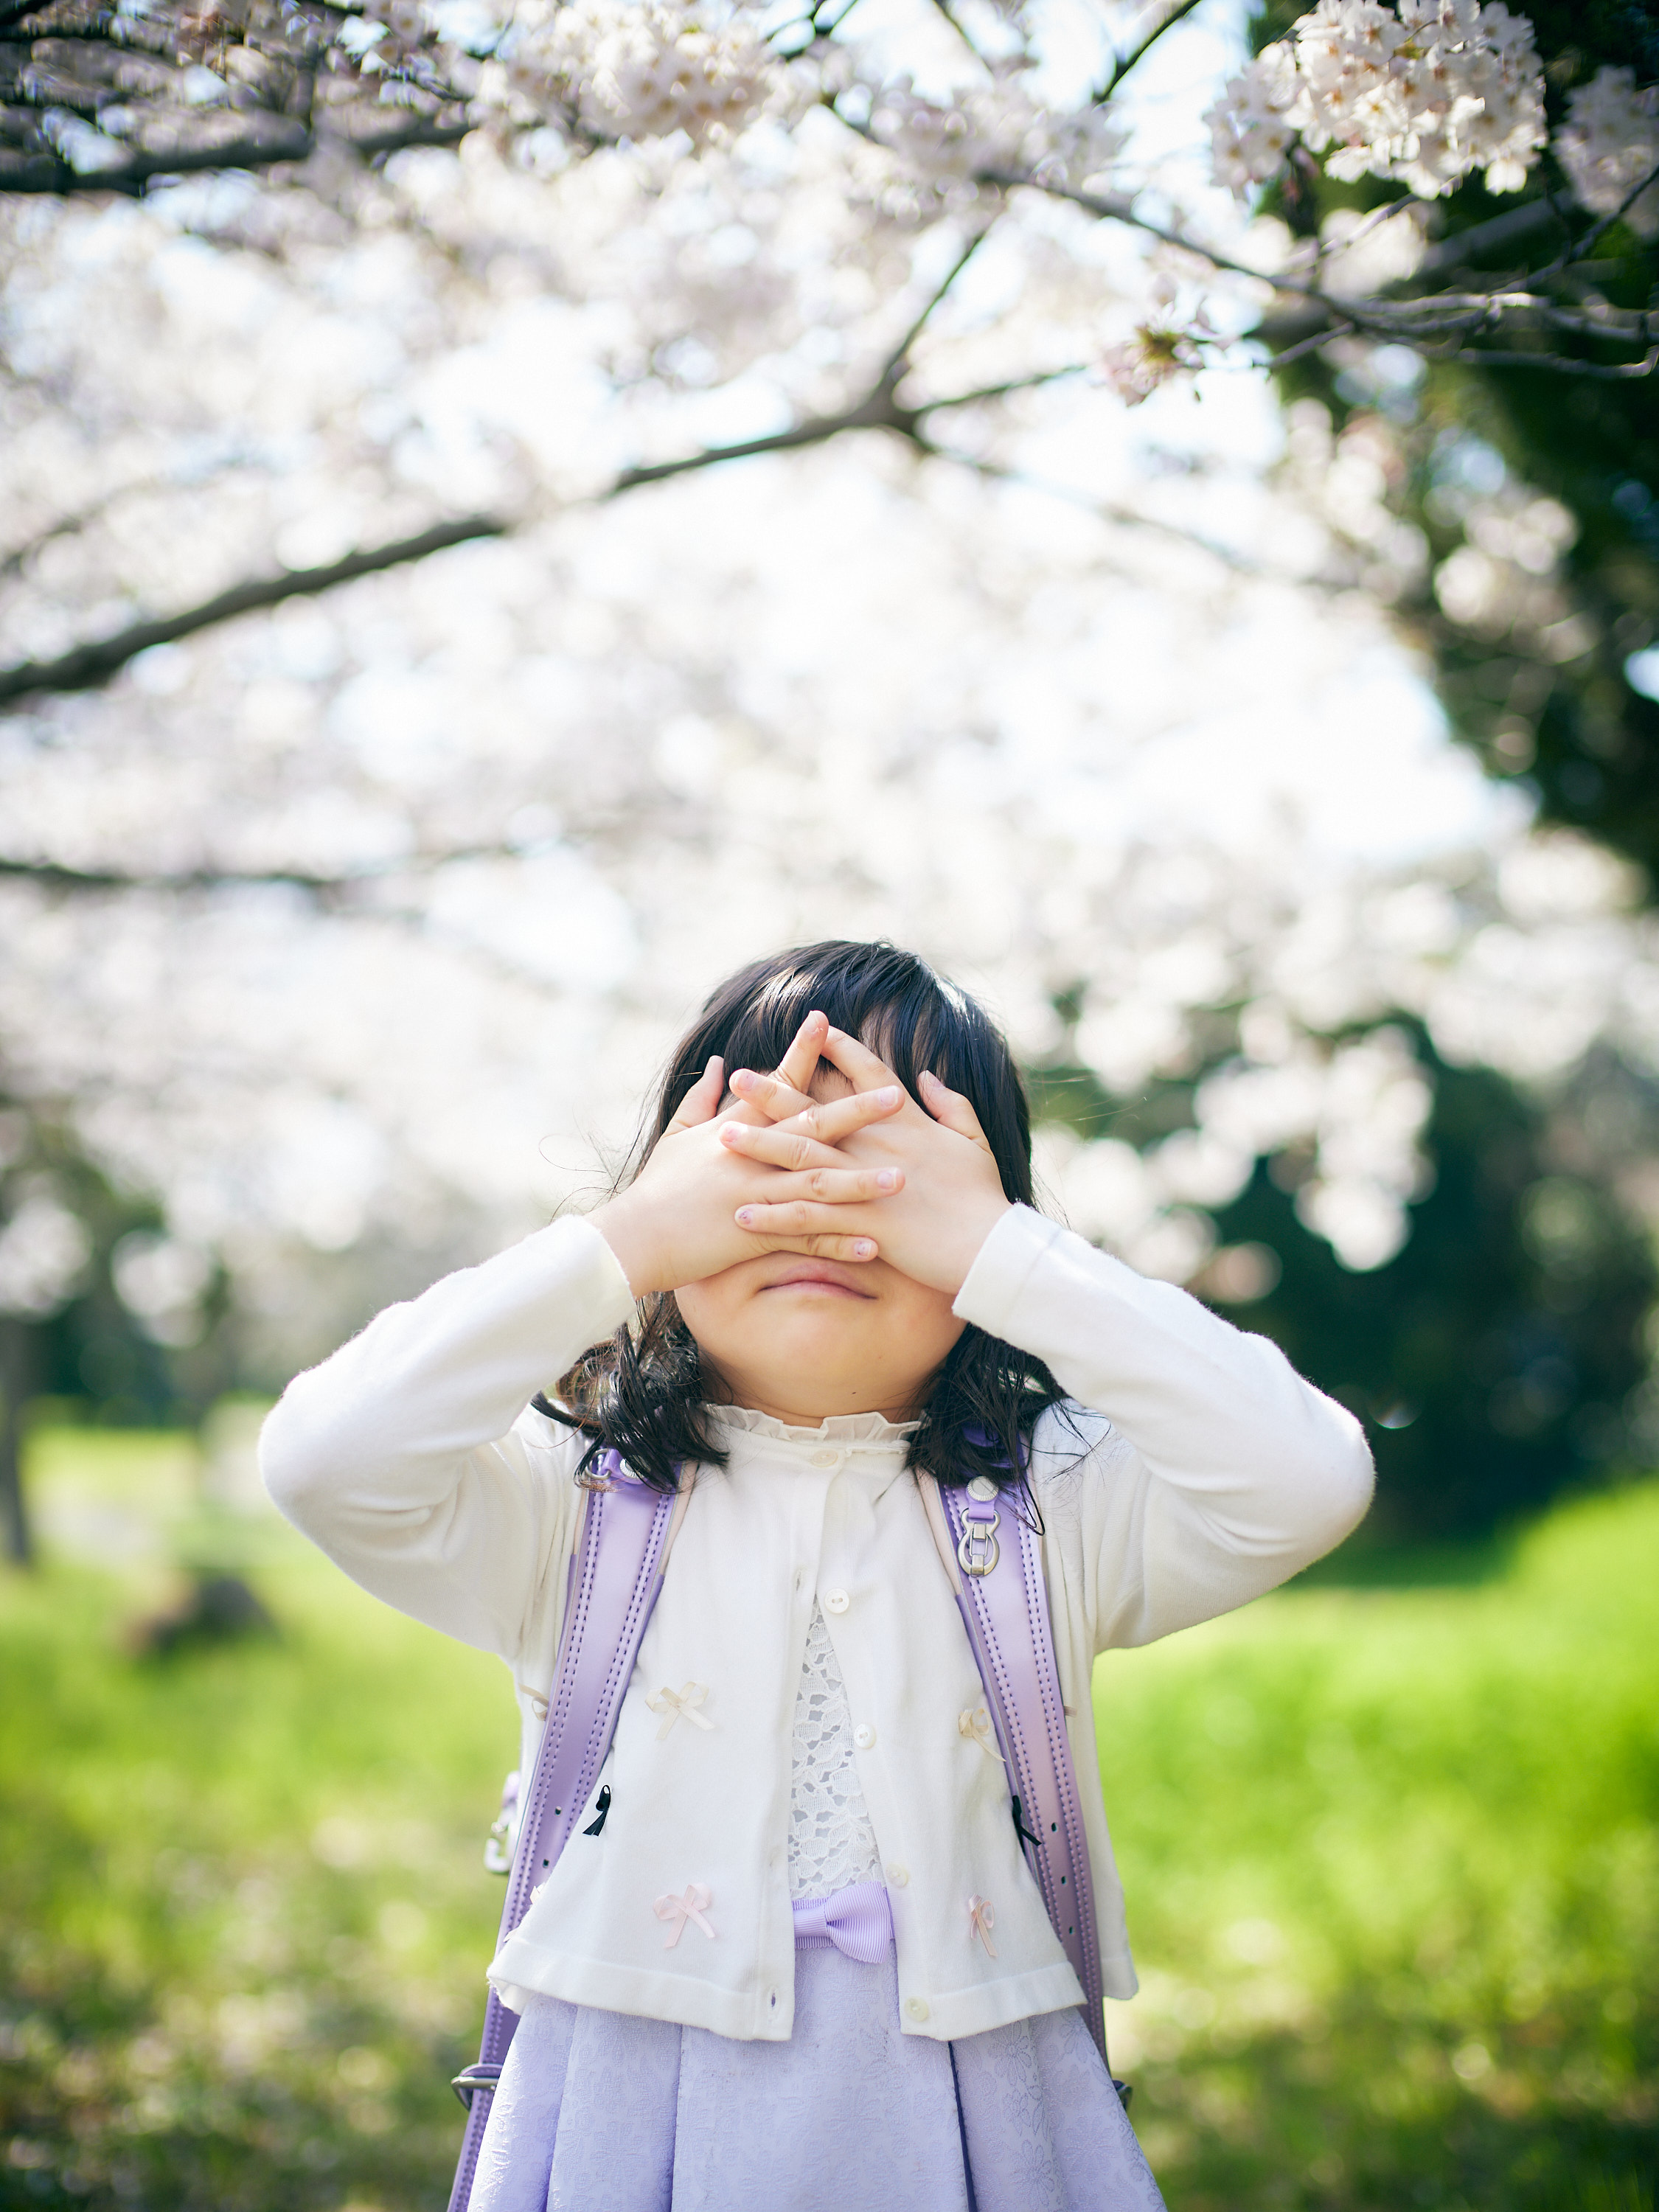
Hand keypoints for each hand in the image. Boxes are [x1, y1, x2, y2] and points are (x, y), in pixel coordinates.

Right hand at [591, 1014, 906, 1296]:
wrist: (629, 1240)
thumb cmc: (655, 1188)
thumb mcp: (676, 1136)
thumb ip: (703, 1098)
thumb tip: (724, 1062)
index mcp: (732, 1130)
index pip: (774, 1085)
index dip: (802, 1053)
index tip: (826, 1020)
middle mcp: (747, 1158)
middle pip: (809, 1128)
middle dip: (856, 1111)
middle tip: (897, 1096)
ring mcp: (752, 1197)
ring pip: (816, 1185)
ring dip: (861, 1183)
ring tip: (901, 1179)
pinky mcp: (751, 1236)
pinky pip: (803, 1240)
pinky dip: (837, 1243)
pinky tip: (873, 1245)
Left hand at [718, 1026, 1011, 1296]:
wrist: (991, 1246)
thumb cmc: (986, 1196)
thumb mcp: (974, 1139)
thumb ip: (951, 1103)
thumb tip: (927, 1075)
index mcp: (907, 1124)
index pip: (867, 1076)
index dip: (839, 1049)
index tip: (814, 1027)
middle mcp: (880, 1147)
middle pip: (818, 1112)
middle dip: (776, 1093)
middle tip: (739, 1076)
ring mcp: (868, 1184)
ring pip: (803, 1160)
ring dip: (761, 1148)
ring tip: (723, 1137)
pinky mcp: (862, 1224)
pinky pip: (809, 1220)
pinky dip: (775, 1215)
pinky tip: (742, 1212)